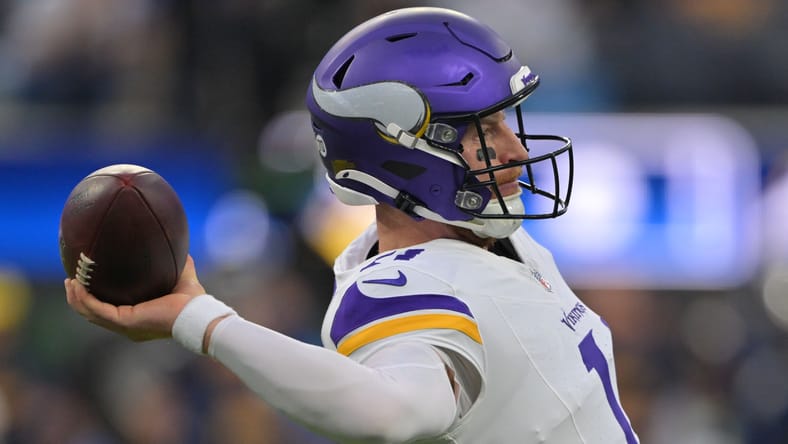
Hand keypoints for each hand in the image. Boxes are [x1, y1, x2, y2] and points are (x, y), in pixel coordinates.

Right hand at [65, 255, 205, 341]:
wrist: (197, 314)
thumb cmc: (194, 302)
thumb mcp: (183, 277)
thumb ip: (181, 264)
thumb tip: (181, 245)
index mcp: (138, 319)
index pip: (111, 312)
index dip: (96, 300)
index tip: (87, 284)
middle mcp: (128, 326)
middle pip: (94, 314)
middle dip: (79, 299)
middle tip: (71, 281)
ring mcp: (125, 326)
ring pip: (90, 313)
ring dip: (76, 298)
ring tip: (70, 281)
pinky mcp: (125, 321)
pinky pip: (96, 309)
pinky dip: (84, 298)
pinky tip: (77, 285)